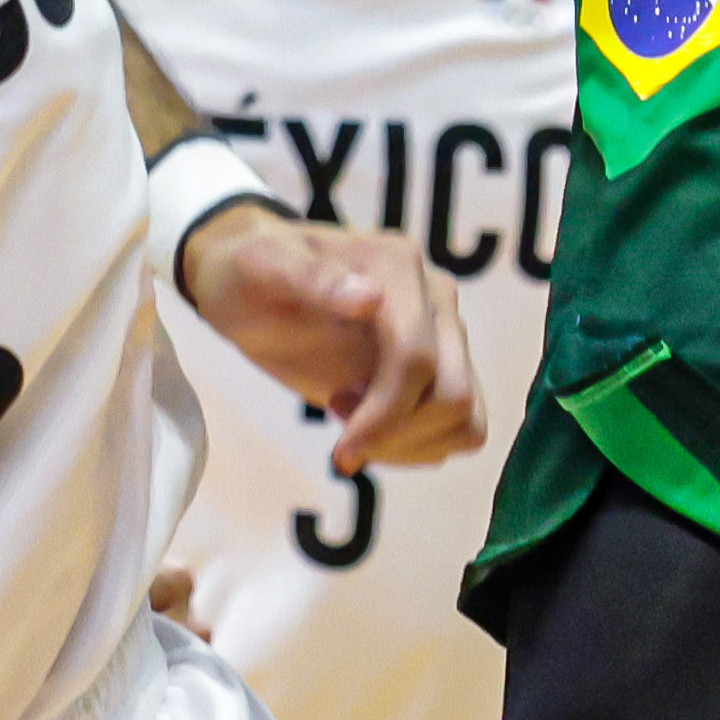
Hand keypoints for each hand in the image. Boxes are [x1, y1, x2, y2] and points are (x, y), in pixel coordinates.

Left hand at [180, 203, 482, 473]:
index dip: (385, 415)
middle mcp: (436, 298)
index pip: (416, 358)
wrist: (252, 278)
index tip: (341, 451)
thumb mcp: (264, 269)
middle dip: (397, 435)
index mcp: (398, 268)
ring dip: (411, 444)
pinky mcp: (441, 366)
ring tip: (352, 423)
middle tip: (338, 426)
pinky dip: (419, 446)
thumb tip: (370, 298)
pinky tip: (369, 426)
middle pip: (453, 395)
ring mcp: (445, 333)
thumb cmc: (252, 271)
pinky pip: (459, 426)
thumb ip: (314, 280)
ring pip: (467, 418)